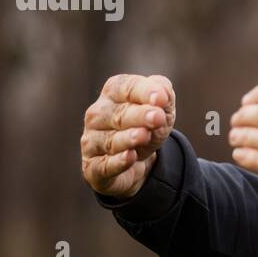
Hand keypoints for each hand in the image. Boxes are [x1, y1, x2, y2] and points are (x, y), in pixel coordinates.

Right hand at [80, 74, 175, 198]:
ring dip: (128, 138)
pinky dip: (118, 162)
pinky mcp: (93, 168)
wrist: (141, 160)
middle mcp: (97, 115)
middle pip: (119, 115)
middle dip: (139, 116)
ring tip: (144, 135)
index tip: (162, 99)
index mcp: (112, 94)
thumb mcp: (163, 108)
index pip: (126, 88)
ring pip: (111, 141)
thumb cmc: (148, 126)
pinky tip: (130, 157)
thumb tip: (162, 93)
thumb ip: (165, 94)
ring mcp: (92, 142)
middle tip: (157, 118)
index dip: (144, 92)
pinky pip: (105, 165)